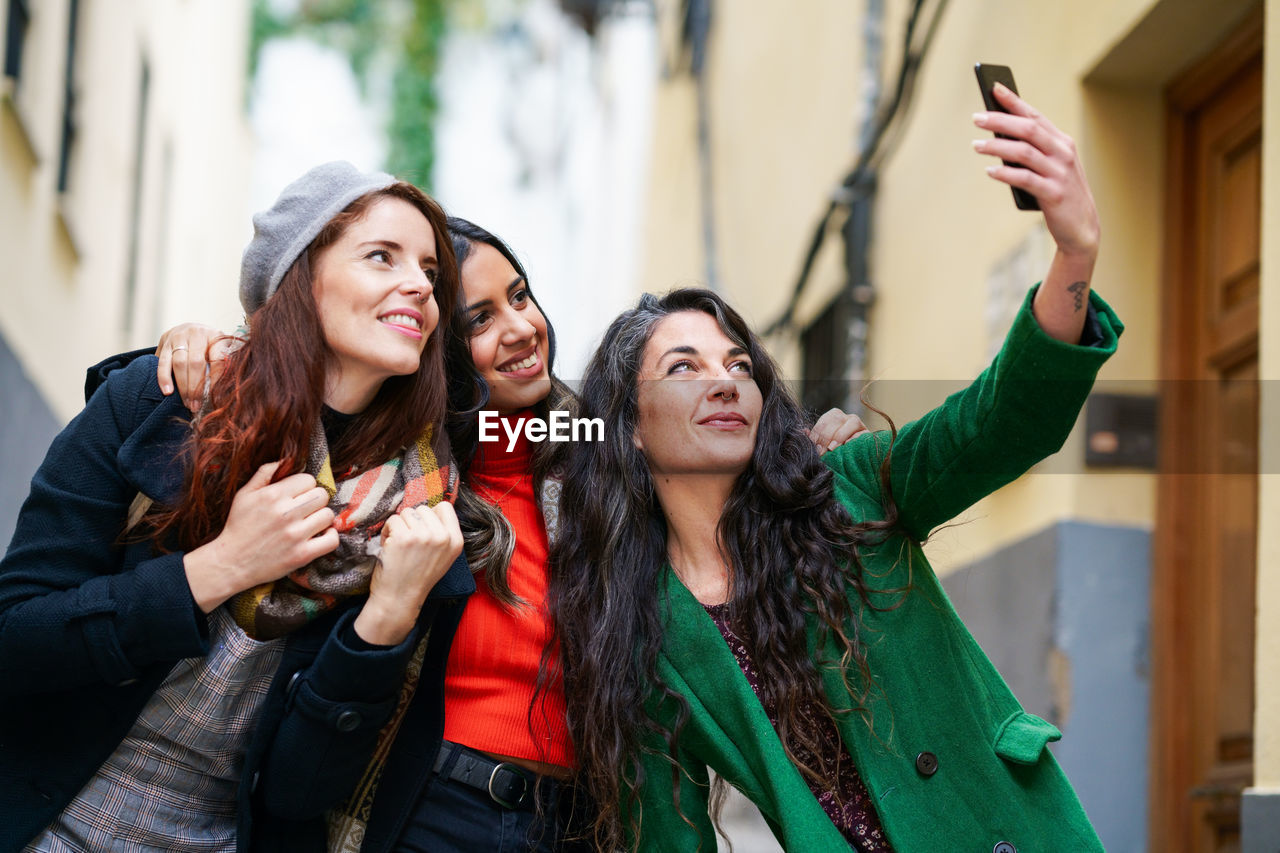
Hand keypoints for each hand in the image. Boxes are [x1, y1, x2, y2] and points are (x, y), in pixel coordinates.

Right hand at [157, 323, 230, 410]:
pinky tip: (168, 392)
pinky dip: (164, 378)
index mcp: (215, 335)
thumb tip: (224, 390)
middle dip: (196, 388)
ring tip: (186, 403)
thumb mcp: (220, 350)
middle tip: (196, 405)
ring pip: (179, 364)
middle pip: (196, 363)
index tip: (215, 396)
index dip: (216, 379)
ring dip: (182, 387)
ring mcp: (179, 336)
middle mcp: (197, 333)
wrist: (189, 327)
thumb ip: (223, 364)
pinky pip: (163, 362)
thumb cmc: (209, 344)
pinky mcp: (165, 342)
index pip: (217, 359)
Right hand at [184, 462, 337, 611]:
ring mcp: (295, 535)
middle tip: (305, 509)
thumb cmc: (239, 526)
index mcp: (272, 496)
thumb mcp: (244, 495)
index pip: (308, 479)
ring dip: (321, 518)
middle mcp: (286, 513)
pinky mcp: (302, 555)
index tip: (298, 495)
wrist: (231, 563)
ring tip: (310, 523)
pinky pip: (332, 540)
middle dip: (315, 500)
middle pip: (322, 495)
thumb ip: (264, 473)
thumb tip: (286, 459)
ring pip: (328, 515)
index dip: (305, 486)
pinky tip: (319, 536)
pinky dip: (330, 537)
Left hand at [354, 502, 463, 644]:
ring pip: (406, 512)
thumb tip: (431, 509)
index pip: (445, 507)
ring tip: (399, 546)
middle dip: (412, 522)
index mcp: (456, 541)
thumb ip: (442, 534)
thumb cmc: (417, 578)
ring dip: (399, 526)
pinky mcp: (403, 537)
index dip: (429, 515)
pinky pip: (393, 520)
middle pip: (423, 508)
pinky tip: (390, 547)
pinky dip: (387, 531)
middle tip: (408, 542)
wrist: (399, 600)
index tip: (422, 529)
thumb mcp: (443, 557)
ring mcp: (423, 536)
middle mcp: (442, 537)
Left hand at [806, 408, 869, 453]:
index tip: (814, 448)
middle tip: (821, 451)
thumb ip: (814, 438)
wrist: (856, 460)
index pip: (824, 422)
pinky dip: (855, 439)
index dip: (817, 435)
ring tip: (832, 448)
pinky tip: (847, 447)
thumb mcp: (823, 444)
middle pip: (837, 420)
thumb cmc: (836, 451)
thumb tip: (804, 432)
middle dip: (827, 436)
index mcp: (835, 416)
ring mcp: (860, 425)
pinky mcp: (869, 435)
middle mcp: (848, 418)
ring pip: (852, 422)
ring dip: (840, 436)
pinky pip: (863, 434)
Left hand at [973, 83, 1099, 260]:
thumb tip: (997, 138)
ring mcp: (1059, 173)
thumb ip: (1030, 151)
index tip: (994, 88)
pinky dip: (1006, 174)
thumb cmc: (1058, 192)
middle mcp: (1063, 153)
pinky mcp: (1054, 194)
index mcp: (1062, 142)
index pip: (1035, 116)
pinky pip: (1025, 179)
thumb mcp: (1049, 167)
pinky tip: (990, 171)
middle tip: (976, 118)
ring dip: (997, 146)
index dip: (1014, 101)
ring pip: (1024, 152)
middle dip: (1001, 121)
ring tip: (976, 145)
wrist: (1082, 226)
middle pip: (1028, 130)